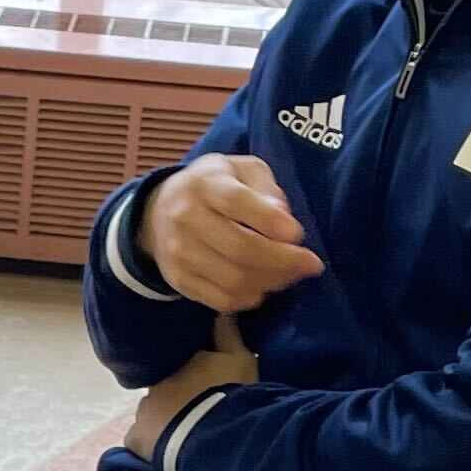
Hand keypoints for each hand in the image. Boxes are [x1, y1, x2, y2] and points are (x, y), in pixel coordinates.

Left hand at [126, 341, 257, 458]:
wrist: (214, 434)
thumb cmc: (230, 393)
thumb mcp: (240, 359)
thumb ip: (229, 332)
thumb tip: (221, 306)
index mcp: (177, 365)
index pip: (179, 367)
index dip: (191, 378)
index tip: (204, 387)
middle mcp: (154, 385)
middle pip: (164, 392)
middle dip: (176, 401)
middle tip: (197, 415)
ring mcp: (143, 412)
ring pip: (150, 415)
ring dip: (164, 422)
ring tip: (185, 436)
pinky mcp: (136, 439)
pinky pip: (139, 440)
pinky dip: (149, 444)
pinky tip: (165, 452)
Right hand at [143, 154, 323, 315]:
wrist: (158, 211)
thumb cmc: (215, 186)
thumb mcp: (242, 170)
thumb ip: (265, 188)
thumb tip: (282, 218)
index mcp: (206, 183)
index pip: (237, 202)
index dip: (270, 221)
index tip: (298, 234)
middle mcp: (186, 217)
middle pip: (240, 249)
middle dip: (284, 261)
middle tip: (311, 265)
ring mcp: (180, 252)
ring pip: (234, 279)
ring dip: (272, 281)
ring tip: (291, 275)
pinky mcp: (179, 279)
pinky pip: (222, 299)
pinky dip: (250, 297)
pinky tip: (263, 286)